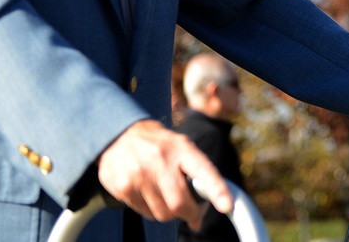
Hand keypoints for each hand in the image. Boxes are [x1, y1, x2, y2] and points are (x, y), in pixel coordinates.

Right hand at [97, 119, 233, 228]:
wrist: (120, 134)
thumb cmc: (160, 146)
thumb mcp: (182, 148)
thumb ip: (197, 175)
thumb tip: (204, 213)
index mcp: (182, 148)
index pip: (203, 170)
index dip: (217, 190)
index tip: (227, 206)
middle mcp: (160, 159)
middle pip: (180, 203)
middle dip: (189, 213)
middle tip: (191, 213)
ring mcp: (139, 173)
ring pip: (162, 214)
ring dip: (167, 211)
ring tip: (163, 192)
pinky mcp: (122, 186)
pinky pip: (144, 213)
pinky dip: (149, 208)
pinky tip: (146, 190)